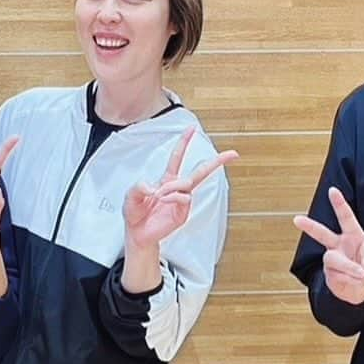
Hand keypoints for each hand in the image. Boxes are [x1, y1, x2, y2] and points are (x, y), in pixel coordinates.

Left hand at [123, 127, 237, 250]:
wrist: (137, 234)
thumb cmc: (135, 213)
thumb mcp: (130, 196)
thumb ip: (139, 186)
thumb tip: (155, 186)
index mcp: (166, 180)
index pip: (177, 157)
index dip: (184, 142)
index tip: (192, 129)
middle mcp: (177, 188)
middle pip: (200, 172)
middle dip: (217, 162)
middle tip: (233, 154)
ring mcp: (182, 201)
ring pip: (187, 183)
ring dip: (172, 186)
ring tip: (159, 195)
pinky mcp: (183, 213)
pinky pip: (184, 198)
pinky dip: (172, 196)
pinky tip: (163, 200)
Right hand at [293, 187, 363, 303]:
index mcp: (354, 236)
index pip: (346, 218)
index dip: (339, 204)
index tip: (332, 190)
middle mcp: (339, 246)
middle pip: (322, 234)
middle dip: (309, 226)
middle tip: (296, 219)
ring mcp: (332, 260)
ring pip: (333, 259)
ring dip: (348, 267)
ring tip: (361, 275)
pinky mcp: (329, 274)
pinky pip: (336, 276)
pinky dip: (349, 281)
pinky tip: (355, 283)